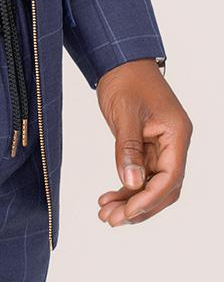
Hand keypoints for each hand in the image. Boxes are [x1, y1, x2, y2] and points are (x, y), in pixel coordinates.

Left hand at [96, 58, 191, 227]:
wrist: (120, 61)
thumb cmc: (126, 79)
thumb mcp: (125, 113)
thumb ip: (129, 149)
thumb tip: (132, 183)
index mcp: (176, 134)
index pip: (170, 177)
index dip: (149, 198)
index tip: (127, 213)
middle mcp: (173, 143)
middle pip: (163, 187)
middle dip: (139, 207)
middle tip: (111, 220)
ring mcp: (161, 146)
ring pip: (151, 184)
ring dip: (130, 201)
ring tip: (105, 214)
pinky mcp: (146, 146)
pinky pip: (140, 174)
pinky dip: (126, 187)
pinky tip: (108, 198)